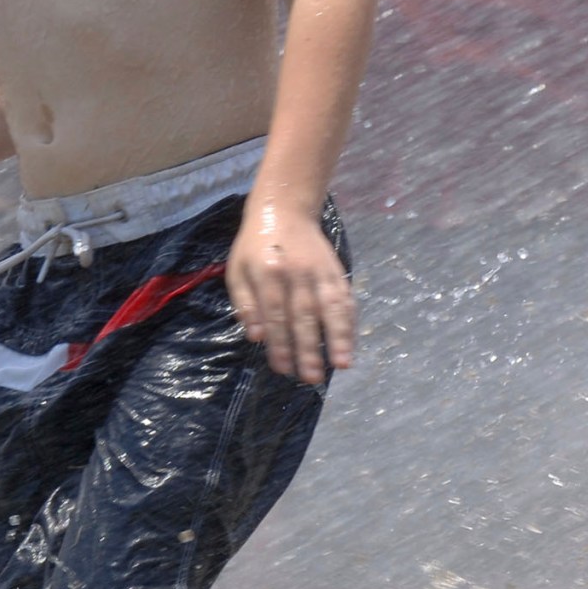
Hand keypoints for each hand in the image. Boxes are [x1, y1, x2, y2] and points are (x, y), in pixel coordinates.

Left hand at [227, 201, 353, 384]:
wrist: (284, 210)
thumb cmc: (255, 246)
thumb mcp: (237, 270)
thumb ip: (244, 303)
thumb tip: (256, 336)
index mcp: (267, 272)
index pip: (274, 314)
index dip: (279, 343)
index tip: (283, 369)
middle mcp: (296, 272)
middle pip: (303, 315)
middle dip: (309, 349)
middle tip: (311, 378)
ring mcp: (319, 271)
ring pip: (331, 307)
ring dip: (338, 337)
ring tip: (342, 364)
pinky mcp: (336, 270)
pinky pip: (345, 298)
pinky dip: (350, 322)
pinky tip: (351, 343)